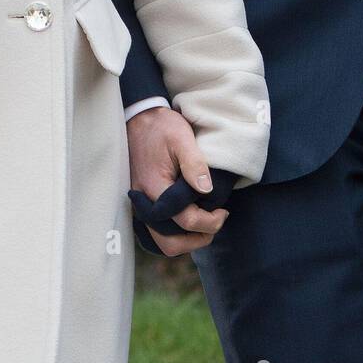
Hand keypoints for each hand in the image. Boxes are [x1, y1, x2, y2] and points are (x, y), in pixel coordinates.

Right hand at [126, 107, 229, 255]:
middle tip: (216, 222)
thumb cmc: (161, 127)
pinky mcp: (142, 204)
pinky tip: (188, 218)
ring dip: (186, 239)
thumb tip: (207, 191)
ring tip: (204, 222)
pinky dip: (174, 233)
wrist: (138, 119)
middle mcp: (144, 202)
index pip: (185, 220)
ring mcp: (140, 206)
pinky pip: (156, 231)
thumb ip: (194, 164)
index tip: (224, 210)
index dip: (210, 222)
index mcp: (155, 187)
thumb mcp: (181, 137)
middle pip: (170, 243)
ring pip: (162, 242)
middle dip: (197, 239)